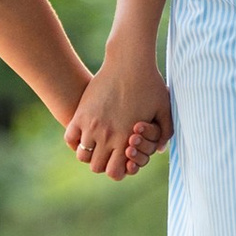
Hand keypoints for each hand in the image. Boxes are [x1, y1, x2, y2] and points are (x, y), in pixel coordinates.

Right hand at [65, 53, 171, 180]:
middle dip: (103, 163)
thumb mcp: (164, 109)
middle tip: (108, 151)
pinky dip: (75, 141)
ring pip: (82, 155)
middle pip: (96, 167)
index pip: (115, 173)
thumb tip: (160, 150)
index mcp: (127, 139)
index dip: (118, 170)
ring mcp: (91, 125)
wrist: (129, 62)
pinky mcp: (81, 114)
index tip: (121, 159)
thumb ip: (165, 132)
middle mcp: (107, 136)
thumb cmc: (150, 84)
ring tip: (96, 142)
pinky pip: (70, 138)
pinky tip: (84, 133)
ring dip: (88, 153)